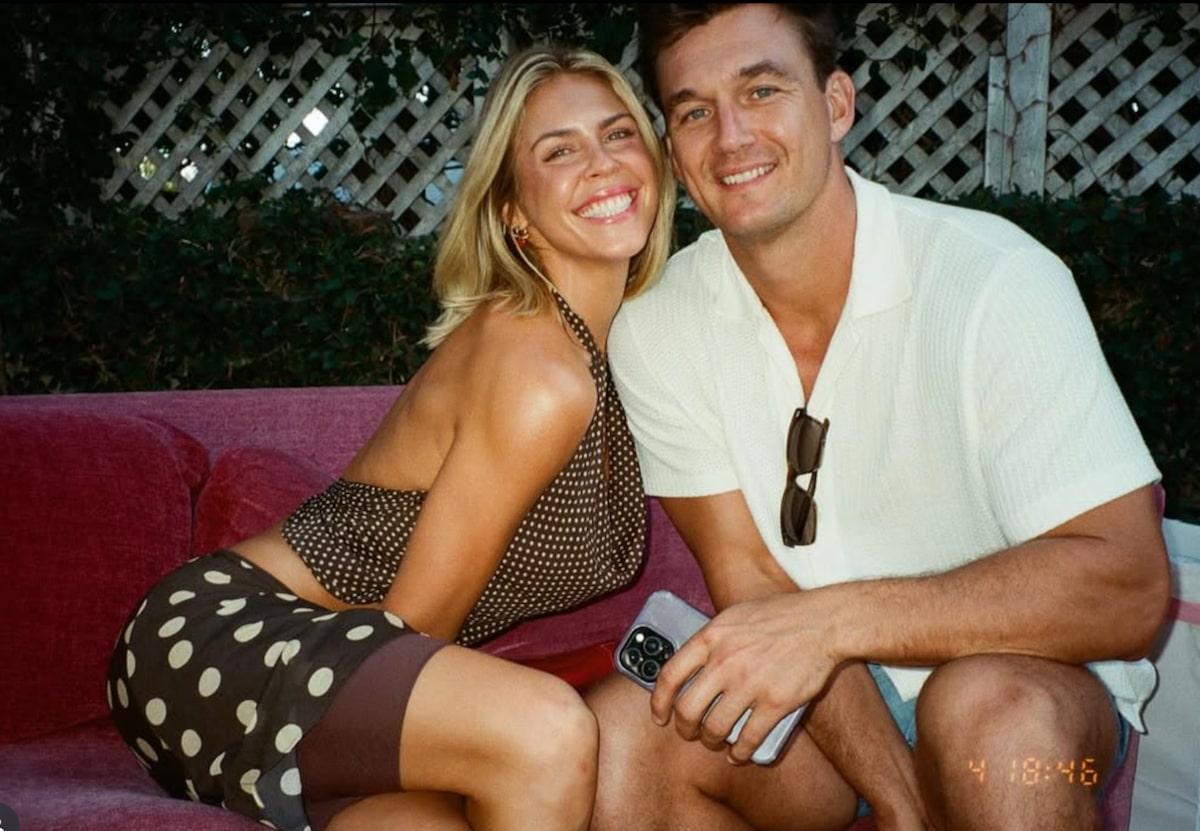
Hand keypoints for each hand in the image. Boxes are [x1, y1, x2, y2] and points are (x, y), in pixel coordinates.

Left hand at [649, 591, 840, 762]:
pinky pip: (749, 738)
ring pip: (715, 728)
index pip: (669, 675)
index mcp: (710, 637)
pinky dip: (741, 753)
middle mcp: (725, 661)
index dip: (659, 702)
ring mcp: (750, 683)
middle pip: (688, 709)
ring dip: (712, 742)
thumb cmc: (779, 616)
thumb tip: (690, 667)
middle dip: (684, 729)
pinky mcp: (776, 702)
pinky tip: (739, 754)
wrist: (822, 621)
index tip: (660, 716)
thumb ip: (711, 640)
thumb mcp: (734, 617)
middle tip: (689, 733)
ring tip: (715, 742)